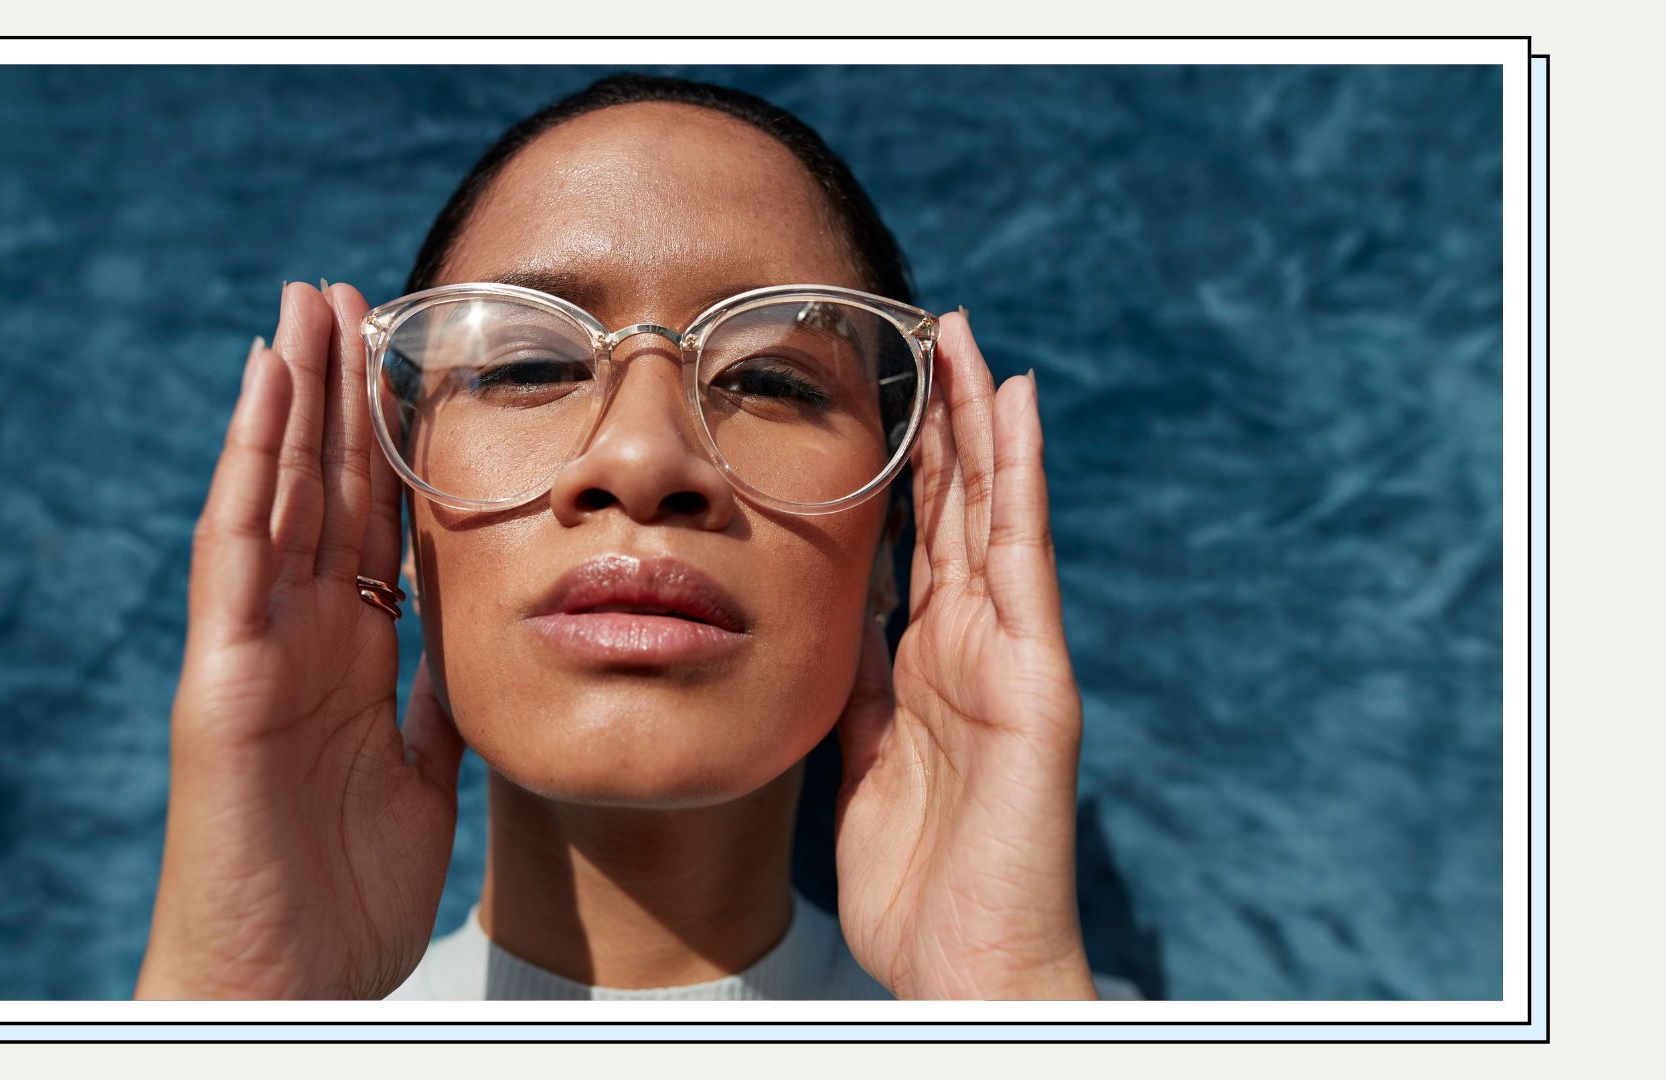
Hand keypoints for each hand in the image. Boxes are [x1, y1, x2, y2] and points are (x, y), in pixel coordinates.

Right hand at [135, 282, 464, 999]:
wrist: (285, 985)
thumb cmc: (343, 897)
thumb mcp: (420, 774)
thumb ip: (436, 700)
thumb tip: (473, 644)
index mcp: (351, 655)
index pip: (372, 523)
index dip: (390, 442)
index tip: (410, 362)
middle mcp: (301, 634)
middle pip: (323, 487)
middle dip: (337, 392)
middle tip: (351, 295)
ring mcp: (257, 646)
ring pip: (277, 493)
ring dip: (292, 396)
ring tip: (308, 305)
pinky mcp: (223, 673)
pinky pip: (237, 547)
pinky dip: (252, 462)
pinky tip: (269, 385)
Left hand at [833, 310, 1094, 999]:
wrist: (964, 963)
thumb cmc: (915, 883)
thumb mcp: (857, 763)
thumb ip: (852, 689)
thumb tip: (834, 622)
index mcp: (926, 665)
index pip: (917, 542)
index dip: (905, 467)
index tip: (887, 393)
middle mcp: (973, 645)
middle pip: (957, 508)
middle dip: (946, 420)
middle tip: (933, 329)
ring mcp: (1009, 653)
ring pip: (992, 512)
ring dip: (981, 421)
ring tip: (970, 338)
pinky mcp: (1036, 675)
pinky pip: (1021, 557)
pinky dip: (1018, 478)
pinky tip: (1014, 406)